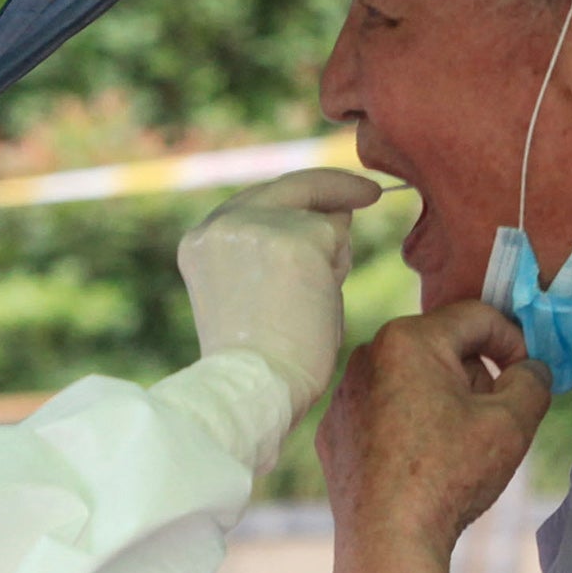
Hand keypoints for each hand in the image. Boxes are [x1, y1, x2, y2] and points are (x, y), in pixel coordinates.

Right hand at [176, 168, 378, 411]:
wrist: (254, 386)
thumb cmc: (258, 360)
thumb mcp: (248, 292)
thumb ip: (272, 251)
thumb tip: (333, 218)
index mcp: (201, 240)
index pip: (258, 201)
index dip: (298, 194)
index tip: (333, 197)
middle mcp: (223, 222)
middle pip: (291, 186)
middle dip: (334, 188)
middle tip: (370, 193)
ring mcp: (259, 225)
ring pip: (322, 218)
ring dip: (332, 256)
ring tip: (308, 308)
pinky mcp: (298, 238)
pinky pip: (337, 237)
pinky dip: (339, 270)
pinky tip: (318, 305)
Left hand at [318, 300, 549, 558]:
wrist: (387, 544)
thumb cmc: (449, 478)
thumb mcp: (513, 423)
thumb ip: (533, 380)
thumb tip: (530, 369)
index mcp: (408, 339)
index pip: (477, 317)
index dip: (514, 341)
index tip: (527, 376)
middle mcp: (366, 357)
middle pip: (442, 348)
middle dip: (475, 375)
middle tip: (494, 418)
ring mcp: (344, 397)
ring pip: (411, 381)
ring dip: (442, 401)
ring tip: (459, 447)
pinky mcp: (334, 433)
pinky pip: (383, 414)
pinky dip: (408, 428)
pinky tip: (422, 465)